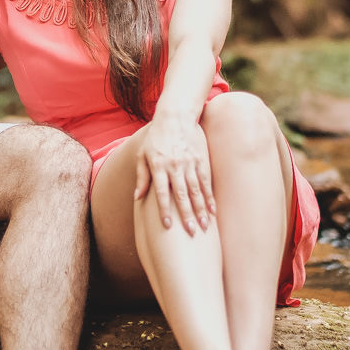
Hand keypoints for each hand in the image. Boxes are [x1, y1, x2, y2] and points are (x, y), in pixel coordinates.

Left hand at [133, 116, 216, 234]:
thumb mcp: (143, 155)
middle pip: (181, 195)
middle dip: (186, 215)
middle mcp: (174, 166)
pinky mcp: (201, 159)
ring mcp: (190, 163)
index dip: (164, 210)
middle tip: (191, 233)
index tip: (167, 226)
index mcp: (158, 166)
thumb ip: (142, 176)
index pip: (161, 193)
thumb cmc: (156, 137)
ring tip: (204, 226)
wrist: (176, 116)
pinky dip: (209, 196)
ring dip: (200, 210)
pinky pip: (206, 181)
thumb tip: (137, 198)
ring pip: (196, 190)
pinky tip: (213, 209)